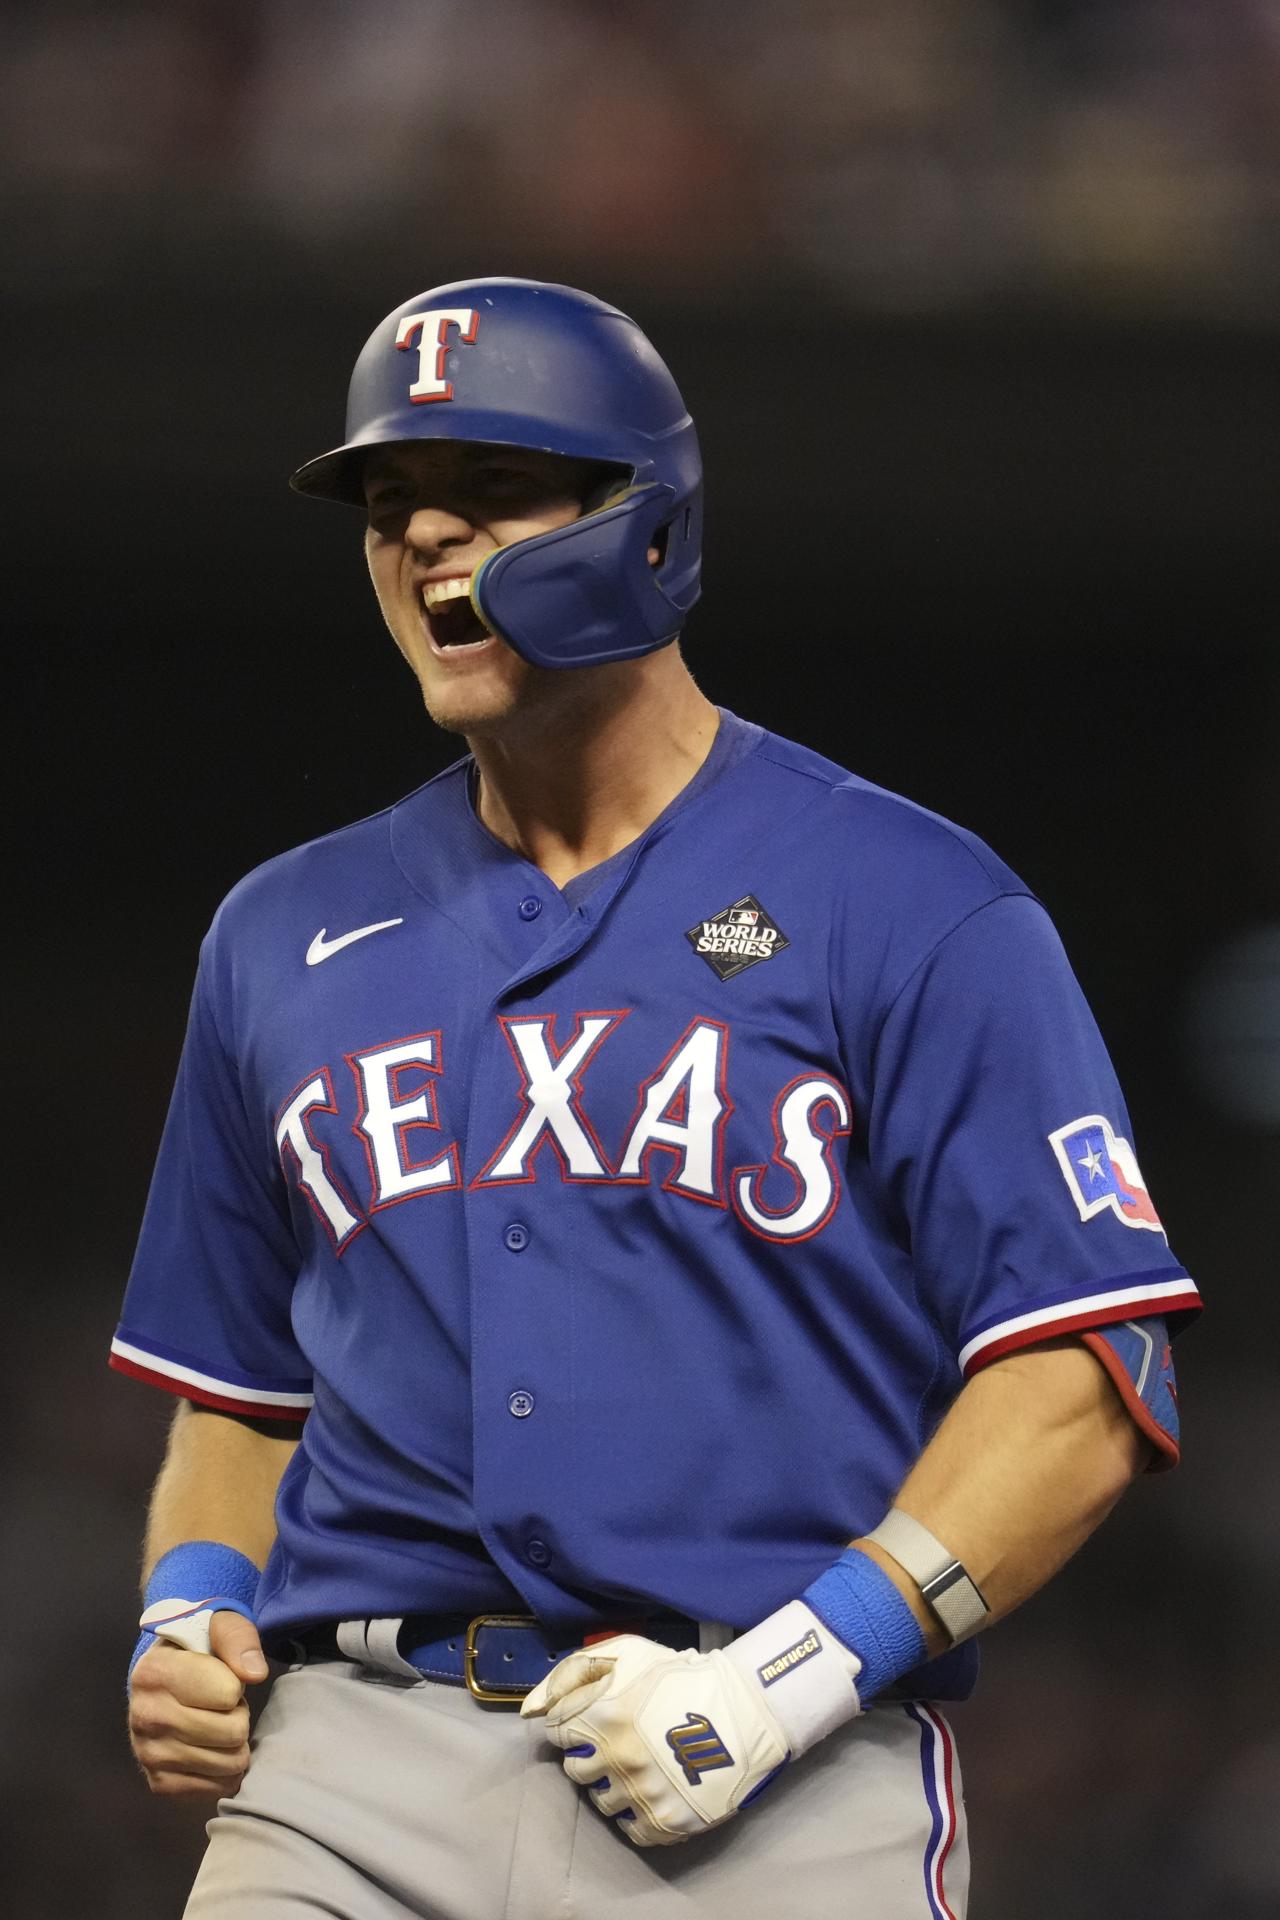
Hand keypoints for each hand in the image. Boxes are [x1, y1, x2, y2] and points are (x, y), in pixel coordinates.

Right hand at [128, 1607, 268, 1800]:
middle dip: (238, 1715)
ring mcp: (148, 1754)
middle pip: (232, 1732)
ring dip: (233, 1744)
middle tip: (222, 1704)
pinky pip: (216, 1789)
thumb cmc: (200, 1647)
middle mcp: (144, 1716)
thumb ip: (239, 1639)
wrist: (168, 1674)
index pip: (228, 1693)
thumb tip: (256, 1673)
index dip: (235, 1684)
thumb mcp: (220, 1625)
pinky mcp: (159, 1783)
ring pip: (229, 1763)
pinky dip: (224, 1771)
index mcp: (154, 1672)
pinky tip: (211, 1748)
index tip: (220, 1676)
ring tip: (215, 1722)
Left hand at [521, 1634, 790, 1847]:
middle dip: (590, 1756)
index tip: (591, 1722)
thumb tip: (532, 1708)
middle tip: (617, 1743)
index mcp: (604, 1717)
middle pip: (576, 1771)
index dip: (572, 1725)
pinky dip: (636, 1814)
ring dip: (613, 1785)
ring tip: (638, 1765)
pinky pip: (630, 1829)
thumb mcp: (625, 1652)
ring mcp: (641, 1794)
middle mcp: (618, 1759)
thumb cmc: (679, 1676)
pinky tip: (650, 1792)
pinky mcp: (665, 1822)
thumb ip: (572, 1673)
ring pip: (602, 1802)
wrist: (741, 1708)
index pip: (556, 1734)